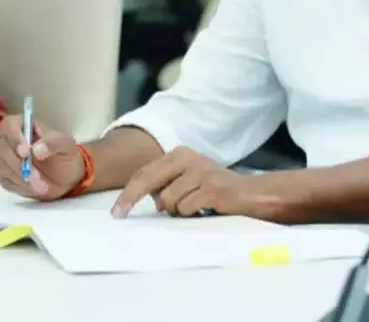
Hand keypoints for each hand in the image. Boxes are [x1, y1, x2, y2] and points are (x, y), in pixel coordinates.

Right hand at [0, 114, 85, 200]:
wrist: (65, 177)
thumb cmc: (64, 154)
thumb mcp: (66, 145)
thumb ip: (53, 142)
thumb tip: (36, 150)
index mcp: (22, 125)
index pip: (9, 125)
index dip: (14, 138)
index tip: (26, 152)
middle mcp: (9, 140)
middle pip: (3, 149)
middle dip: (20, 165)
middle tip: (37, 176)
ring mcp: (5, 159)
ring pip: (3, 167)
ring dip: (22, 178)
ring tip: (42, 186)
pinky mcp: (5, 176)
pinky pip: (6, 182)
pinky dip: (21, 187)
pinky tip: (35, 188)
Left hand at [113, 146, 269, 218]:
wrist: (252, 194)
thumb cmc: (216, 190)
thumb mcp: (188, 180)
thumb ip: (166, 184)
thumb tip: (146, 198)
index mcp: (179, 154)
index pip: (144, 172)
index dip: (128, 193)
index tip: (116, 210)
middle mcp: (187, 158)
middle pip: (148, 180)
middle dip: (131, 199)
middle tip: (119, 214)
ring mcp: (200, 172)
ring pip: (167, 201)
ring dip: (177, 211)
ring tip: (194, 207)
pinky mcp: (211, 188)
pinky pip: (186, 208)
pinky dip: (191, 214)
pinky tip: (204, 209)